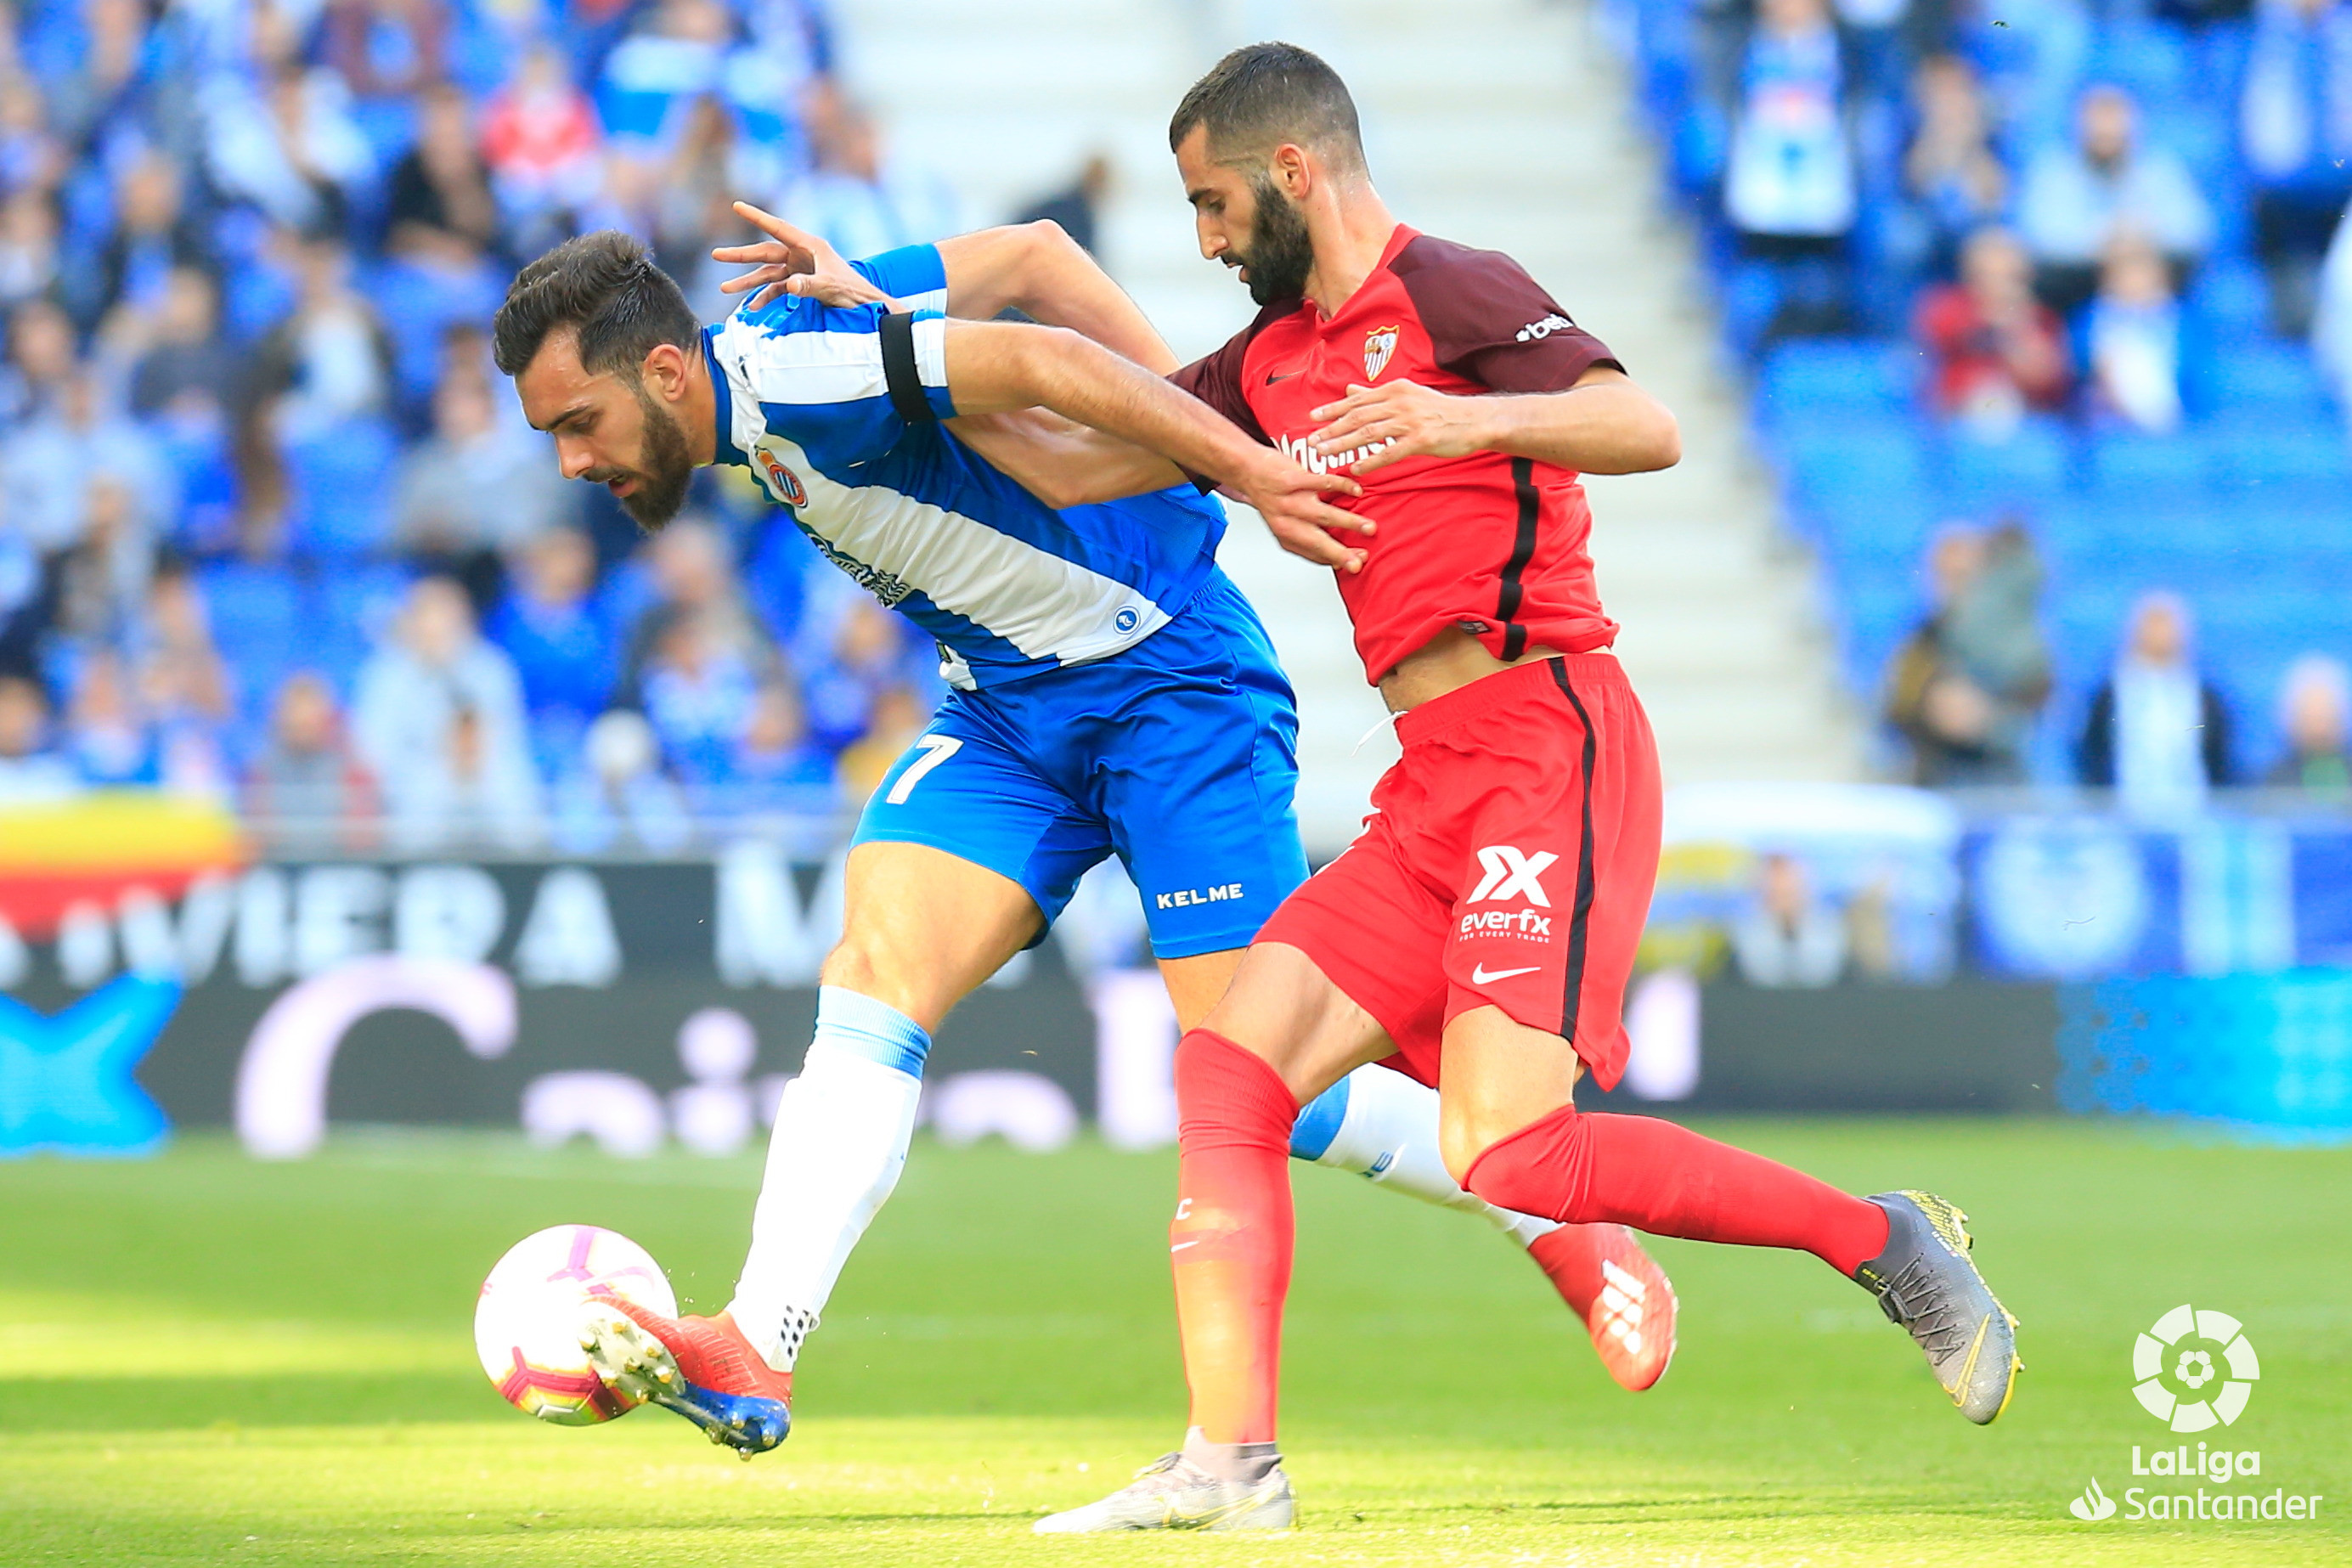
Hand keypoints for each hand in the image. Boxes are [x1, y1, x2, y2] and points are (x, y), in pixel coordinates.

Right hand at [711, 202, 887, 310]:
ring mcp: (799, 270)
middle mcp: (801, 255)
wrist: (865, 305)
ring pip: (767, 273)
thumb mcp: (829, 287)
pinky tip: (752, 307)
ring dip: (748, 282)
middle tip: (716, 255)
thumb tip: (788, 286)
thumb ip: (808, 286)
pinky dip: (765, 298)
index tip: (737, 205)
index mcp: (810, 246)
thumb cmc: (852, 291)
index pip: (778, 228)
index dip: (757, 217)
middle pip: (765, 252)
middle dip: (741, 256)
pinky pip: (777, 290)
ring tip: (725, 289)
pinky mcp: (800, 285)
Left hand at [1230, 454, 1372, 572]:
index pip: (1313, 554)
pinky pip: (1321, 483)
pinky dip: (1341, 487)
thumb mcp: (1283, 524)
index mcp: (1285, 536)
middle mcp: (1286, 522)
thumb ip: (1307, 539)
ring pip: (1322, 515)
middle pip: (1316, 542)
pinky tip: (1355, 491)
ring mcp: (1288, 500)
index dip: (1335, 561)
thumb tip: (1337, 557)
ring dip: (1348, 523)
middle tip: (1360, 560)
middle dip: (1340, 553)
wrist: (1248, 468)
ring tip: (1368, 527)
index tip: (1355, 564)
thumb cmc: (1271, 497)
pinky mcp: (1291, 479)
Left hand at [1307, 381, 1492, 475]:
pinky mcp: (1421, 440)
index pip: (1357, 400)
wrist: (1473, 420)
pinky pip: (1389, 452)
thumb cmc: (1438, 410)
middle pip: (1358, 416)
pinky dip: (1370, 460)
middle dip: (1332, 429)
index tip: (1313, 417)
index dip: (1333, 408)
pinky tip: (1356, 468)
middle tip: (1312, 440)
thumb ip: (1376, 395)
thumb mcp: (1407, 395)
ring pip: (1369, 433)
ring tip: (1325, 454)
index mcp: (1395, 389)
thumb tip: (1349, 389)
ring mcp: (1410, 421)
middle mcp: (1399, 402)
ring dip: (1344, 444)